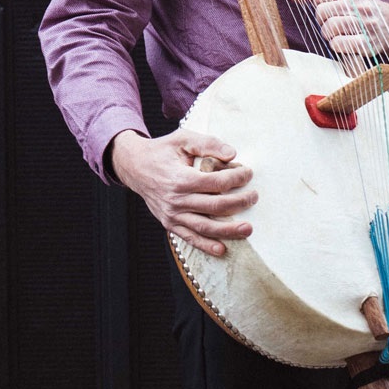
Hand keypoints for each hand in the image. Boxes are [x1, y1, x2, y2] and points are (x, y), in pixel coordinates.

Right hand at [108, 128, 256, 256]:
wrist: (135, 167)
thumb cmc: (162, 151)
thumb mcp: (183, 138)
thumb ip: (208, 143)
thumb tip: (232, 154)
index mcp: (181, 178)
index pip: (216, 182)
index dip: (236, 178)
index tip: (248, 173)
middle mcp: (176, 199)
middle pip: (215, 206)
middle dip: (240, 202)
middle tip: (254, 197)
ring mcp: (172, 214)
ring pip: (205, 226)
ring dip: (229, 230)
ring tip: (248, 229)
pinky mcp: (169, 223)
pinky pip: (190, 238)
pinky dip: (206, 246)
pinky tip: (222, 249)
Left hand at [291, 0, 388, 61]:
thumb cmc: (362, 11)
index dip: (318, 3)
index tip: (327, 7)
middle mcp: (362, 5)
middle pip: (322, 11)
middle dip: (321, 19)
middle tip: (330, 22)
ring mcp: (366, 25)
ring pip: (329, 27)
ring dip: (327, 33)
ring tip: (335, 33)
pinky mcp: (367, 44)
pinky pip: (338, 44)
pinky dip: (335, 45)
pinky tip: (342, 42)